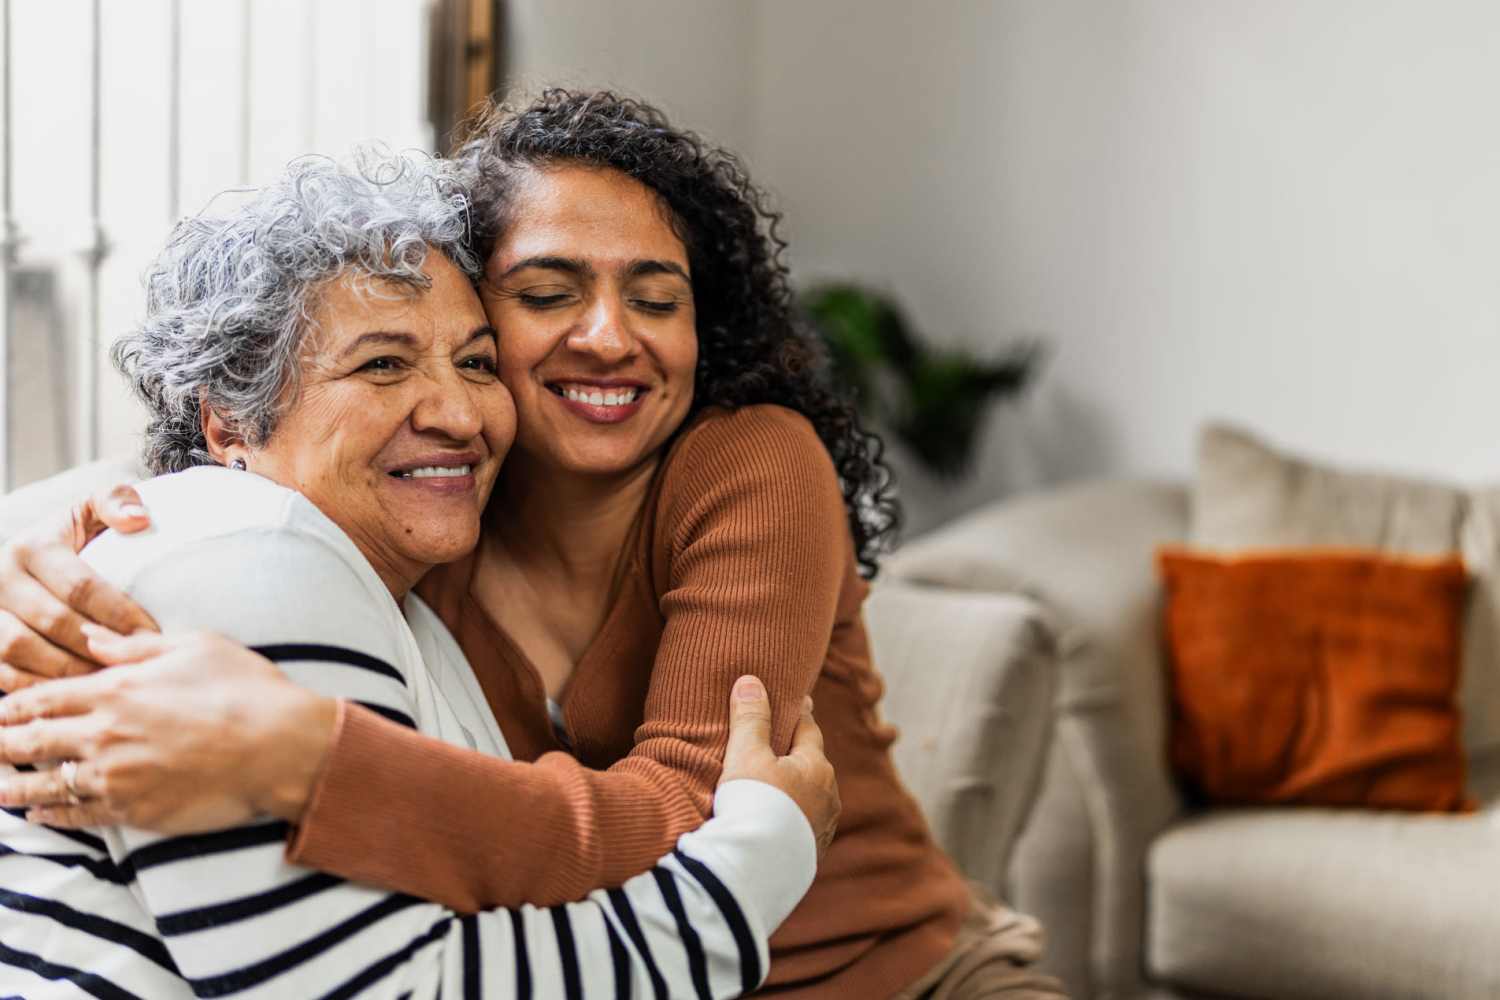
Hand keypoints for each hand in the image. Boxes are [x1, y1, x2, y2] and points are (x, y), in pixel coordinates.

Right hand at [0, 483, 155, 691]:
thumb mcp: (89, 511)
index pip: (80, 586)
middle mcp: (0, 579)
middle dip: (97, 647)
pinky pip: (3, 673)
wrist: (28, 559)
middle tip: (135, 665)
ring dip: (67, 670)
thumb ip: (115, 502)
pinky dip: (37, 687)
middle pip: (52, 622)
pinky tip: (74, 694)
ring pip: (21, 651)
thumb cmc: (72, 539)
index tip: (152, 634)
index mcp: (32, 546)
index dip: (118, 614)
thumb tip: (138, 518)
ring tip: (108, 682)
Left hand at [0, 627, 338, 832]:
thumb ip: (135, 645)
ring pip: (47, 784)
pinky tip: (39, 816)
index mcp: (116, 690)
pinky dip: (53, 817)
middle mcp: (106, 734)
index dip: (11, 704)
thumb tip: (92, 637)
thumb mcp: (194, 646)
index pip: (44, 697)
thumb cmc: (245, 689)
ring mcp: (117, 777)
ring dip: (13, 787)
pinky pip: (80, 815)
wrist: (279, 746)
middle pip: (32, 741)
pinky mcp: (135, 811)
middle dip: (0, 743)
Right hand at [719, 674, 839, 858]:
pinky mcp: (810, 856)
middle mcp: (828, 796)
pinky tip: (778, 826)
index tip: (800, 702)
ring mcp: (822, 828)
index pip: (809, 729)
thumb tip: (750, 681)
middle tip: (786, 746)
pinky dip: (792, 820)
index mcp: (816, 766)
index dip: (800, 714)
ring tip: (780, 790)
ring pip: (811, 799)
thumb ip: (750, 717)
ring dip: (797, 791)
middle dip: (800, 755)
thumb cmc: (753, 803)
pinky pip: (803, 828)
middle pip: (813, 766)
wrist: (758, 869)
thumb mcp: (747, 753)